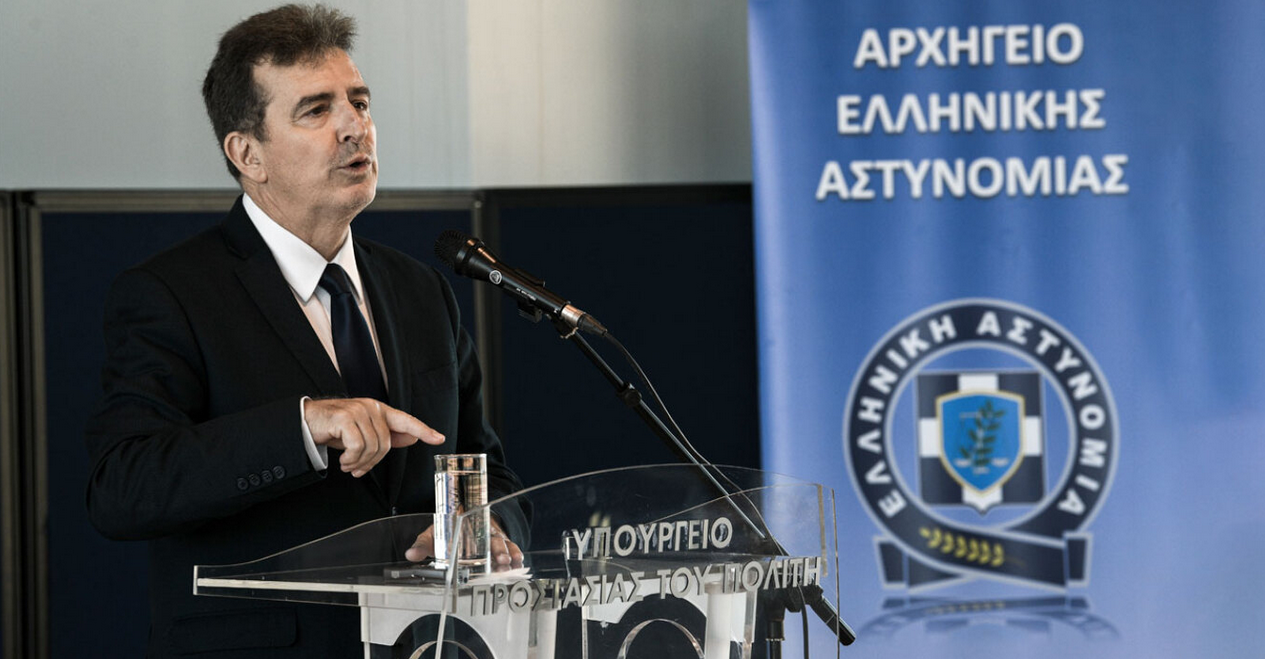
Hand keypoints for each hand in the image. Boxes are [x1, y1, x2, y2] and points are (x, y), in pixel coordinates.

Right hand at [304, 398, 443, 477]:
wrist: (304, 422)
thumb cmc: (333, 428)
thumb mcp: (361, 434)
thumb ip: (386, 434)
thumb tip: (411, 438)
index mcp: (378, 410)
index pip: (406, 420)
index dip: (424, 430)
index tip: (439, 439)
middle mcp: (371, 407)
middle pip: (387, 443)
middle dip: (373, 462)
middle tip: (357, 469)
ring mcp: (358, 410)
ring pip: (373, 446)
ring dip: (359, 463)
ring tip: (348, 465)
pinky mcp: (345, 417)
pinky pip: (358, 446)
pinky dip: (351, 459)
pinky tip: (342, 461)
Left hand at [405, 520, 523, 569]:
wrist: (462, 521)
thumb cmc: (447, 531)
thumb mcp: (433, 536)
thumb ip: (422, 545)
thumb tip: (410, 554)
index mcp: (466, 527)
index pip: (474, 532)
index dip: (478, 541)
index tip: (481, 548)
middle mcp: (482, 533)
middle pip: (493, 540)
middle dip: (499, 550)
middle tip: (502, 560)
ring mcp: (493, 540)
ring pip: (505, 544)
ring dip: (509, 554)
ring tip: (511, 564)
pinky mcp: (501, 547)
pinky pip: (512, 549)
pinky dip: (516, 556)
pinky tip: (520, 564)